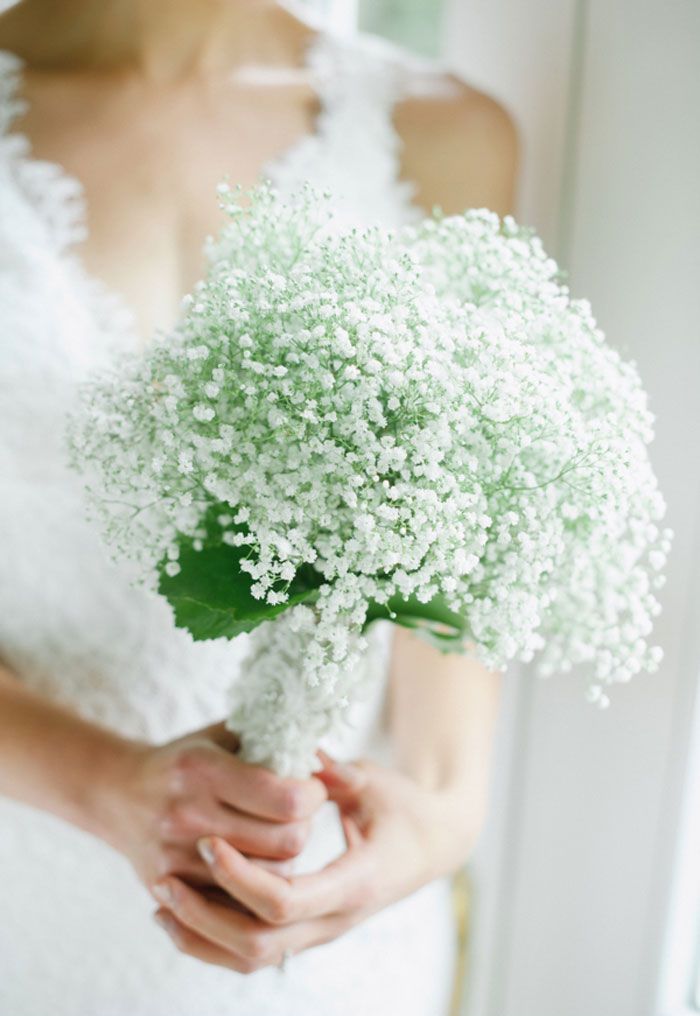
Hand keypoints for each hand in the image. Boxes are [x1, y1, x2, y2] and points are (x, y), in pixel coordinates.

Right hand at [100, 722, 327, 890]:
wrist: (115, 793)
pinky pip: (237, 898)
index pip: (286, 799)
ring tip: (279, 835)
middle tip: (299, 812)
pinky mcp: (171, 887)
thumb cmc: (183, 760)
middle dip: (305, 825)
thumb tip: (323, 756)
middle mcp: (188, 813)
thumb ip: (269, 739)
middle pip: (285, 842)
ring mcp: (177, 856)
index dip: (313, 794)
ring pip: (269, 875)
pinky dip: (255, 882)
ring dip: (286, 857)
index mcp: (203, 768)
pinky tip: (255, 859)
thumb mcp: (221, 735)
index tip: (311, 787)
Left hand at [149, 752, 477, 972]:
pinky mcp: (311, 930)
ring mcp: (322, 930)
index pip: (284, 900)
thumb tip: (294, 752)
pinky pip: (255, 953)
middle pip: (257, 941)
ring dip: (201, 933)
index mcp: (354, 882)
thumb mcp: (373, 781)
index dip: (240, 875)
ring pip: (250, 957)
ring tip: (161, 897)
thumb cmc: (405, 805)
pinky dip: (212, 941)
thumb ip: (332, 769)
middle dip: (206, 913)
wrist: (436, 843)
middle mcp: (336, 918)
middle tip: (167, 874)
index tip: (211, 841)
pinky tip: (181, 914)